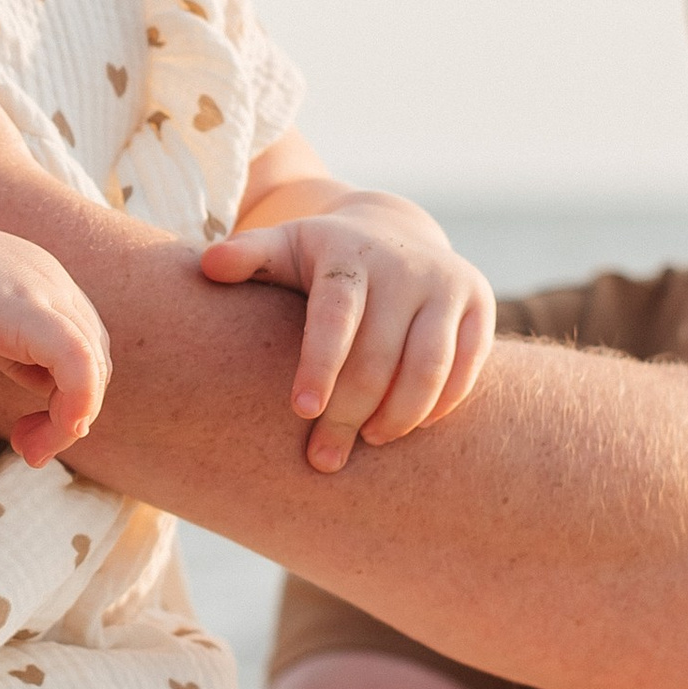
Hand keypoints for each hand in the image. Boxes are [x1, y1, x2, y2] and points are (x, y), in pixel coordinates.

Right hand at [0, 211, 107, 462]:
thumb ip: (10, 345)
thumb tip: (38, 381)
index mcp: (38, 274)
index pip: (82, 340)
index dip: (69, 392)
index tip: (30, 428)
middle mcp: (50, 276)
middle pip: (95, 355)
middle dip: (74, 411)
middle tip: (31, 448)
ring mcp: (40, 289)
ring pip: (93, 364)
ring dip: (71, 418)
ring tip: (30, 448)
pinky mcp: (23, 310)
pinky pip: (76, 363)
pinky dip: (75, 403)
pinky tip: (43, 432)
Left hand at [199, 189, 493, 470]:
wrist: (394, 230)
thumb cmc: (322, 258)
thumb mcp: (283, 247)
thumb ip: (247, 258)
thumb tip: (208, 266)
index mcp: (348, 254)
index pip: (335, 316)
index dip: (319, 365)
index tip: (301, 411)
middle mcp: (403, 266)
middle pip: (379, 354)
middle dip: (350, 413)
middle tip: (324, 458)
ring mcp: (446, 283)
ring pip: (428, 366)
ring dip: (399, 416)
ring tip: (370, 442)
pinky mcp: (479, 302)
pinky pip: (466, 367)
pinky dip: (440, 405)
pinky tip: (410, 428)